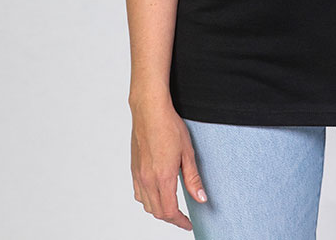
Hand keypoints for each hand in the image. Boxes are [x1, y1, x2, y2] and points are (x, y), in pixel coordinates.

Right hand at [130, 95, 207, 229]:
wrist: (149, 110)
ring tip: (172, 207)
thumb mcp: (187, 152)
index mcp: (162, 177)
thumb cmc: (168, 126)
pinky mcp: (134, 169)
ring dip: (159, 210)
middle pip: (157, 212)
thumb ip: (193, 178)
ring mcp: (138, 175)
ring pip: (146, 205)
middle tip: (183, 218)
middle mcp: (147, 179)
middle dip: (171, 218)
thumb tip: (201, 198)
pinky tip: (156, 193)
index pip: (170, 211)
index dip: (180, 222)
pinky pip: (139, 193)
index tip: (188, 224)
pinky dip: (148, 200)